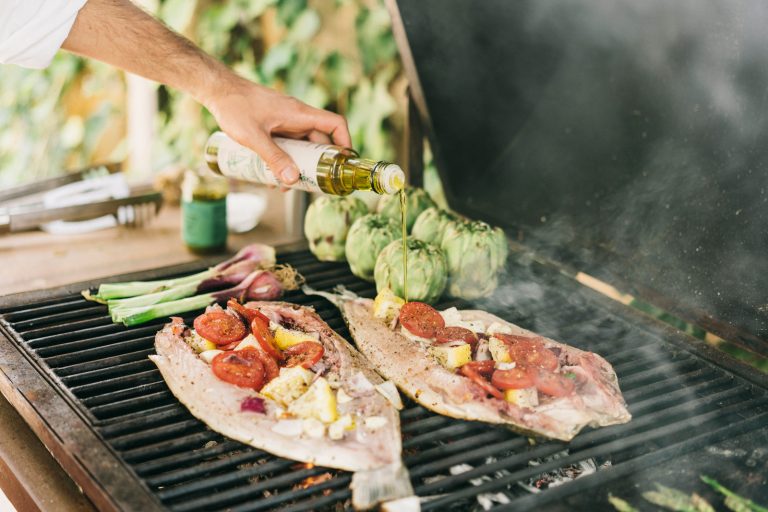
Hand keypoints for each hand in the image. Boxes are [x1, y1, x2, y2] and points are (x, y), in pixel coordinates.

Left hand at [203, 75, 350, 185]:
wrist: (217, 90)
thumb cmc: (235, 107)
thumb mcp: (254, 136)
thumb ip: (273, 158)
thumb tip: (293, 180)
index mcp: (300, 114)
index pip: (335, 124)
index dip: (345, 142)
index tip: (342, 163)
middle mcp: (297, 117)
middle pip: (320, 141)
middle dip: (317, 164)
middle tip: (312, 184)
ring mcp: (286, 121)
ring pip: (302, 146)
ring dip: (299, 165)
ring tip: (287, 186)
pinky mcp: (275, 126)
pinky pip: (288, 145)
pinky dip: (286, 159)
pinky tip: (273, 175)